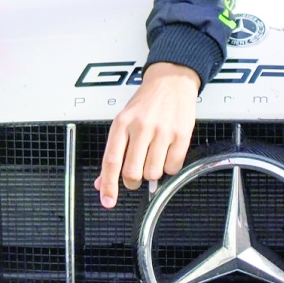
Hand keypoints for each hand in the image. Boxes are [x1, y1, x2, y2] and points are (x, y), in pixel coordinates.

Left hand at [95, 61, 198, 208]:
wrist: (171, 81)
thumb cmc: (145, 102)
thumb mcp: (122, 121)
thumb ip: (113, 152)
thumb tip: (101, 181)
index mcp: (122, 124)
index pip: (111, 161)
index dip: (108, 185)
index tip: (108, 201)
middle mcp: (141, 127)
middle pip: (132, 172)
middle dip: (132, 181)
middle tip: (135, 175)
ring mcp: (162, 131)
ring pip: (153, 173)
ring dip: (152, 173)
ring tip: (153, 157)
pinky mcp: (182, 135)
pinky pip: (173, 167)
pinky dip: (169, 167)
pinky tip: (166, 154)